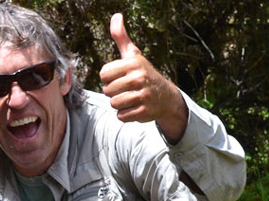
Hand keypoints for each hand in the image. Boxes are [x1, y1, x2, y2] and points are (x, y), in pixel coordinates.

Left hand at [99, 13, 187, 142]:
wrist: (165, 96)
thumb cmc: (143, 73)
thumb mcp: (133, 54)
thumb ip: (121, 37)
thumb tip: (116, 16)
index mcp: (133, 63)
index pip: (103, 74)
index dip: (109, 77)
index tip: (121, 76)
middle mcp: (139, 78)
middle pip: (107, 90)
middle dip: (114, 91)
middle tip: (127, 88)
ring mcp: (142, 95)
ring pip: (113, 104)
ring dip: (119, 103)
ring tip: (131, 97)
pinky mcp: (144, 111)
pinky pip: (121, 116)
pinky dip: (126, 114)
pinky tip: (136, 107)